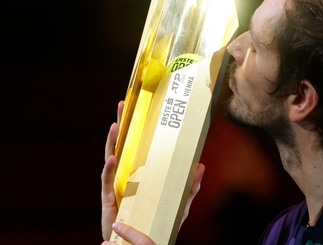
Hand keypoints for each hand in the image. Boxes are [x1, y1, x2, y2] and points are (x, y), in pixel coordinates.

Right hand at [101, 101, 205, 242]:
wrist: (144, 241)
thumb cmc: (157, 221)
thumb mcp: (179, 203)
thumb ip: (190, 187)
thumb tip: (200, 166)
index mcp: (141, 172)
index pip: (138, 145)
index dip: (138, 127)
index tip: (140, 107)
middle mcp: (127, 174)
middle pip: (123, 145)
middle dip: (122, 125)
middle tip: (123, 105)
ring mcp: (117, 185)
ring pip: (112, 158)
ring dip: (112, 142)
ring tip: (115, 125)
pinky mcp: (110, 200)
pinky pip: (108, 182)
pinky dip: (109, 170)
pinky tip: (112, 158)